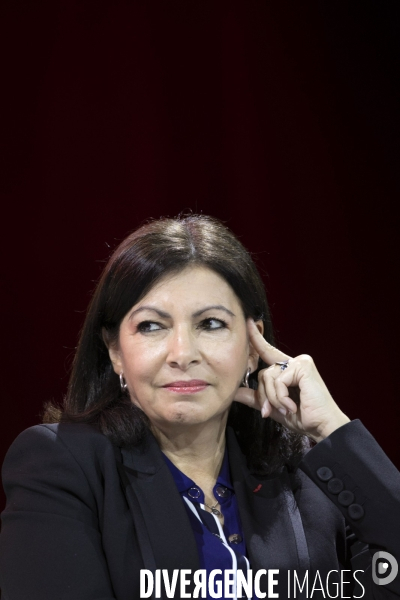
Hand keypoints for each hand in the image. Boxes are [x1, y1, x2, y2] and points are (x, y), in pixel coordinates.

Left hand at [234, 319, 349, 441]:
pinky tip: (292, 406)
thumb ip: (255, 398)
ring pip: (268, 376)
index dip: (256, 338)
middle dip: (265, 395)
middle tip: (273, 410)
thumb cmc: (302, 417)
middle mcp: (294, 362)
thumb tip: (234, 393)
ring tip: (287, 408)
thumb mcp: (273, 406)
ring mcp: (299, 362)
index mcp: (288, 369)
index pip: (268, 352)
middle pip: (262, 373)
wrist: (322, 426)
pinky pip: (278, 380)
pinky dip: (281, 397)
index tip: (248, 322)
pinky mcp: (303, 366)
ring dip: (273, 398)